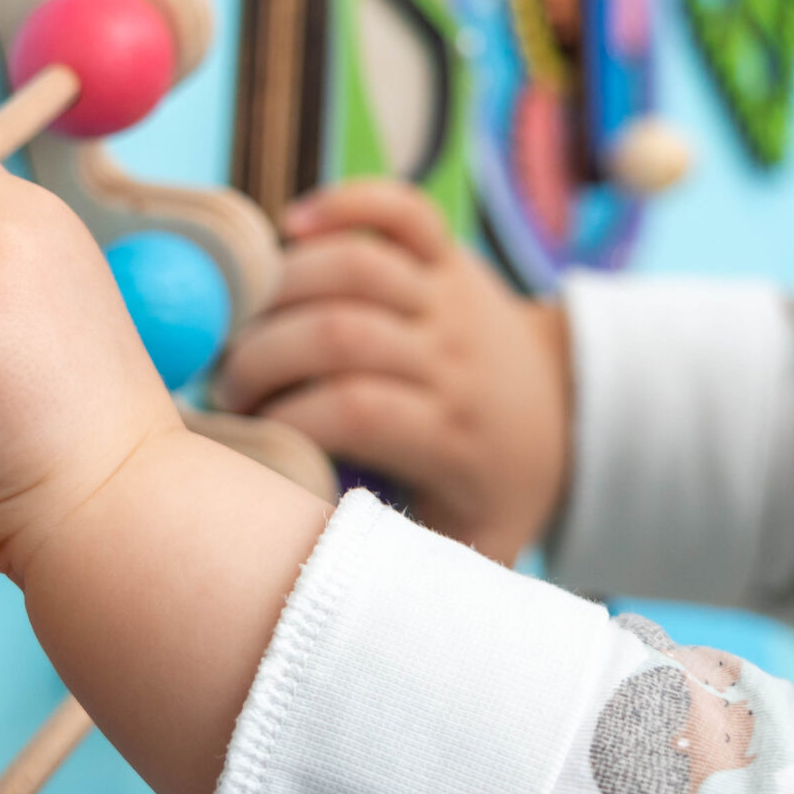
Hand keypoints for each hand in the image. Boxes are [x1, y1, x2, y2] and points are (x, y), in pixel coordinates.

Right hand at [212, 180, 571, 563]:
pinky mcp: (450, 257)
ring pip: (361, 265)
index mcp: (455, 432)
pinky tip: (292, 226)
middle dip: (266, 355)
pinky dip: (344, 203)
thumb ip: (404, 571)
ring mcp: (453, 297)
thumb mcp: (466, 550)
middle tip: (225, 384)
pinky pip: (399, 211)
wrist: (568, 416)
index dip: (288, 417)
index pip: (358, 410)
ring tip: (243, 323)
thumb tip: (324, 589)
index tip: (246, 437)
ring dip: (285, 286)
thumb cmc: (491, 492)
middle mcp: (455, 356)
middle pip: (345, 333)